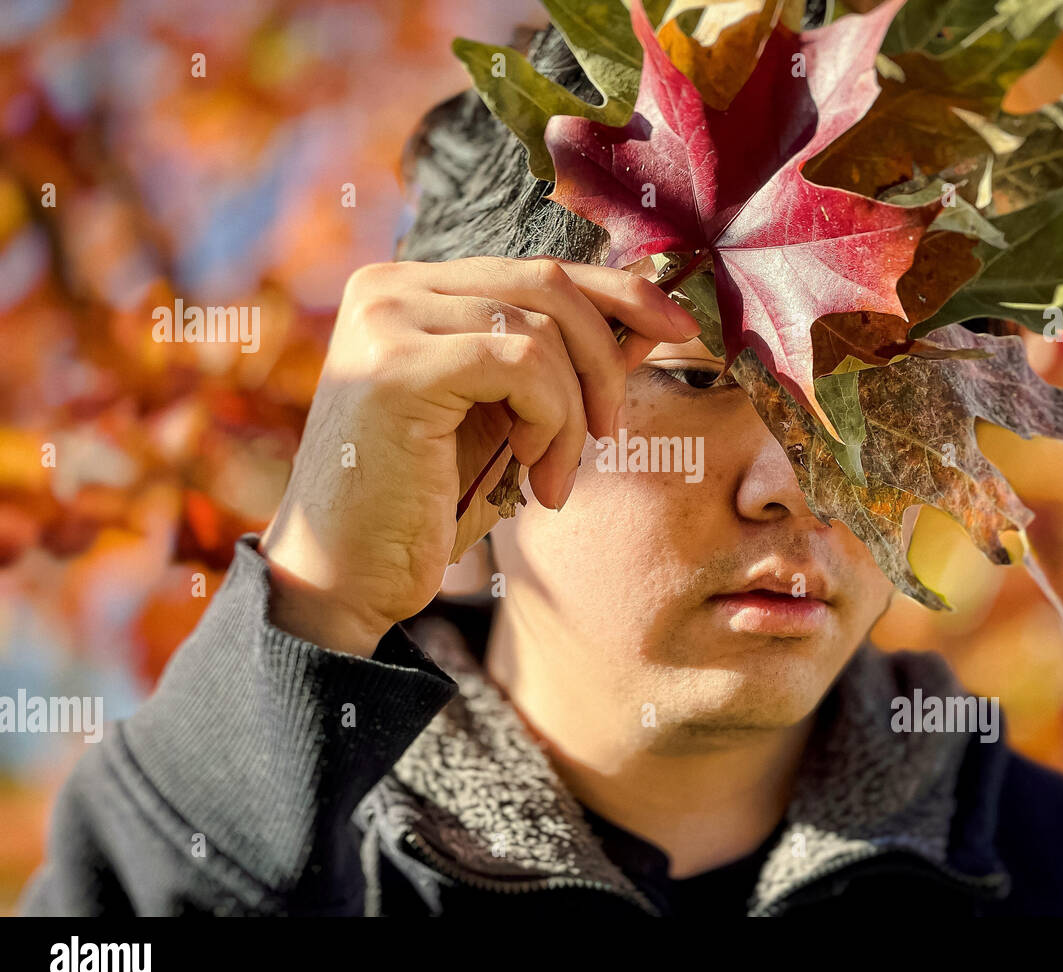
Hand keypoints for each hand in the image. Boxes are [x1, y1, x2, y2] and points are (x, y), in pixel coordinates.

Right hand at [257, 256, 699, 655]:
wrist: (348, 579)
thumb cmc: (427, 505)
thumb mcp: (511, 421)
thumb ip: (565, 365)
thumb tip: (651, 321)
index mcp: (411, 290)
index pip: (537, 269)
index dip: (618, 291)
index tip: (680, 326)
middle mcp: (389, 287)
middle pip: (548, 285)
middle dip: (604, 361)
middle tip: (611, 433)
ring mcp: (385, 319)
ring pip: (541, 329)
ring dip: (573, 412)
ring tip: (553, 476)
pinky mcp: (396, 365)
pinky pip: (522, 363)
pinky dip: (551, 419)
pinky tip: (531, 471)